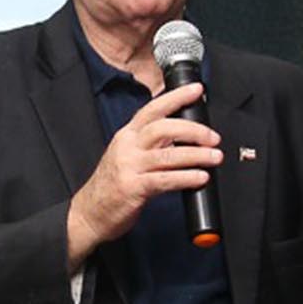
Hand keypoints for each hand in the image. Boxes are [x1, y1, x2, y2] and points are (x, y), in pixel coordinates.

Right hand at [65, 80, 218, 266]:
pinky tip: (200, 177)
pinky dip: (186, 177)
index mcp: (127, 135)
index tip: (196, 90)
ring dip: (196, 155)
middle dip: (193, 130)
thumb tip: (183, 135)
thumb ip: (151, 144)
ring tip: (214, 157)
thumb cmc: (111, 186)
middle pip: (163, 128)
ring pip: (168, 155)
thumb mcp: (127, 155)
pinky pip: (165, 180)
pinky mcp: (133, 188)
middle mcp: (127, 147)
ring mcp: (129, 167)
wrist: (88, 213)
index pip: (153, 109)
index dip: (176, 97)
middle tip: (213, 137)